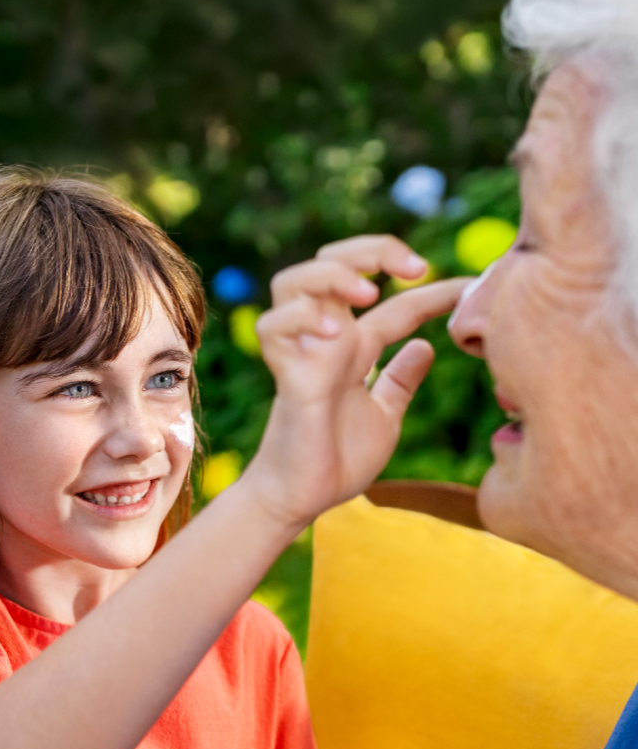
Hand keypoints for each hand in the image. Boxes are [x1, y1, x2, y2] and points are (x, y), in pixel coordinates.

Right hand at [243, 236, 468, 530]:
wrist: (304, 499)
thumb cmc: (337, 460)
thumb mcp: (385, 415)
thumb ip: (400, 380)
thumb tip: (427, 348)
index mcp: (355, 348)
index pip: (397, 305)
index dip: (433, 292)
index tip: (473, 286)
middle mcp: (328, 340)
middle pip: (334, 262)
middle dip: (373, 250)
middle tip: (415, 268)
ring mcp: (303, 353)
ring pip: (295, 281)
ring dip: (332, 275)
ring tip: (368, 294)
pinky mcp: (285, 375)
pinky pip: (274, 327)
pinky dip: (300, 317)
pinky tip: (333, 332)